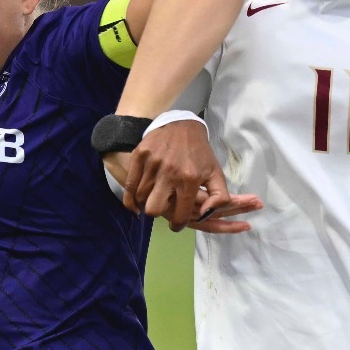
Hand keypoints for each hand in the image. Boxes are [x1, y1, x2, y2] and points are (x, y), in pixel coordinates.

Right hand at [116, 121, 261, 232]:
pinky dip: (131, 200)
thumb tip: (206, 215)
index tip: (177, 223)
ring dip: (147, 203)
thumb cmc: (200, 154)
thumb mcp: (216, 174)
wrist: (183, 124)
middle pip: (154, 209)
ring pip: (141, 199)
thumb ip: (220, 198)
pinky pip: (129, 187)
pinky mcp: (139, 156)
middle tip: (165, 207)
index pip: (179, 215)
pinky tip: (137, 205)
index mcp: (189, 179)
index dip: (178, 224)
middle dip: (160, 213)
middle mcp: (169, 172)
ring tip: (155, 199)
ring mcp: (152, 163)